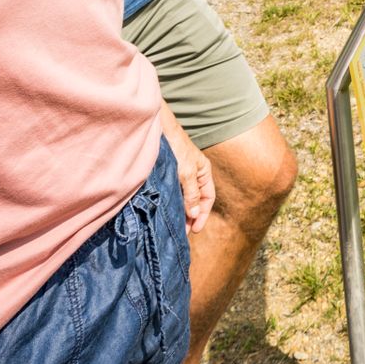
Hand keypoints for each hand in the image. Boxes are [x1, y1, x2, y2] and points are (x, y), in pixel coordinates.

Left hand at [160, 105, 215, 231]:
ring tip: (173, 226)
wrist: (157, 130)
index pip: (208, 198)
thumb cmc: (176, 148)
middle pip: (195, 200)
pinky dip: (170, 203)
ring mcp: (179, 174)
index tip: (194, 230)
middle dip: (190, 216)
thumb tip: (194, 215)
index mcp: (203, 172)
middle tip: (182, 233)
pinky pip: (171, 193)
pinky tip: (164, 211)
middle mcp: (193, 174)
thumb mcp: (186, 172)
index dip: (203, 214)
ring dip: (179, 211)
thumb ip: (191, 194)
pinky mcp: (166, 175)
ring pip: (182, 197)